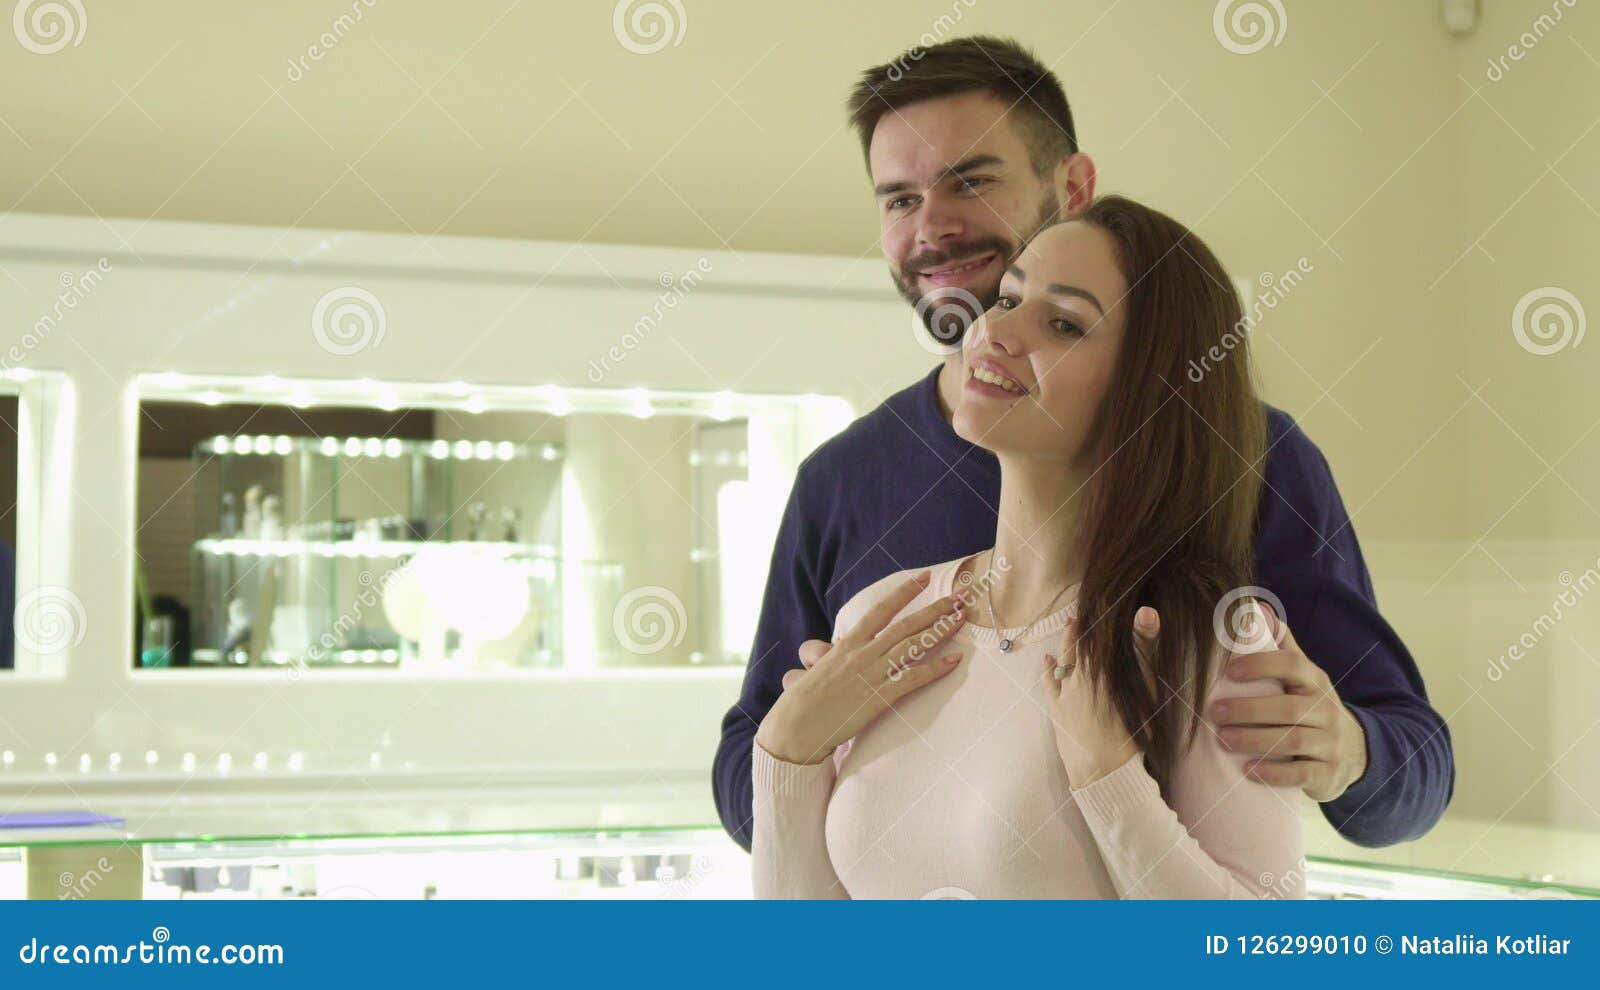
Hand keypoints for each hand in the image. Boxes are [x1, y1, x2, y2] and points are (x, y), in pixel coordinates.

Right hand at [755, 572, 967, 764]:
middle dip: (935, 607)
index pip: (880, 611)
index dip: (904, 593)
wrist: (794, 729)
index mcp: (846, 645)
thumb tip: (832, 651)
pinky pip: (913, 678)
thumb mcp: (814, 669)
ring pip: (912, 644)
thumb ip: (829, 656)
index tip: (924, 578)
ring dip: (940, 629)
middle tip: (960, 595)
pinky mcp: (879, 698)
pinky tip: (954, 660)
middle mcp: (861, 654)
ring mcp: (871, 675)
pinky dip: (936, 668)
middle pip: (905, 624)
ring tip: (961, 617)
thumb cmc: (800, 703)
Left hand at [1041, 605, 1160, 787]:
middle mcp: (1080, 674)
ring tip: (1071, 624)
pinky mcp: (1055, 709)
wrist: (1103, 770)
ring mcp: (1065, 692)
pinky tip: (1047, 659)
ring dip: (1068, 643)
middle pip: (1080, 644)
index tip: (1101, 605)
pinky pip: (1048, 682)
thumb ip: (1144, 648)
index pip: (1098, 636)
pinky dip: (1048, 668)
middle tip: (1085, 610)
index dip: (1099, 619)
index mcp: (1102, 668)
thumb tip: (1147, 611)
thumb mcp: (1143, 690)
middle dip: (1082, 627)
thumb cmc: (1130, 732)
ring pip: (1064, 660)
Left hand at [1211, 617, 1369, 801]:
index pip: (1292, 665)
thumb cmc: (1315, 707)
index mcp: (1315, 682)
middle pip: (1288, 708)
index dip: (1261, 665)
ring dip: (1255, 740)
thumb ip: (1283, 647)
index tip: (1229, 671)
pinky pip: (1302, 774)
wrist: (1357, 752)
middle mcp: (1326, 710)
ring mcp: (1331, 743)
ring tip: (1224, 740)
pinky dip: (1274, 773)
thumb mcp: (1305, 677)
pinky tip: (1248, 771)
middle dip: (1249, 710)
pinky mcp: (1328, 773)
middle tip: (1215, 712)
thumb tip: (1258, 608)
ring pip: (1292, 741)